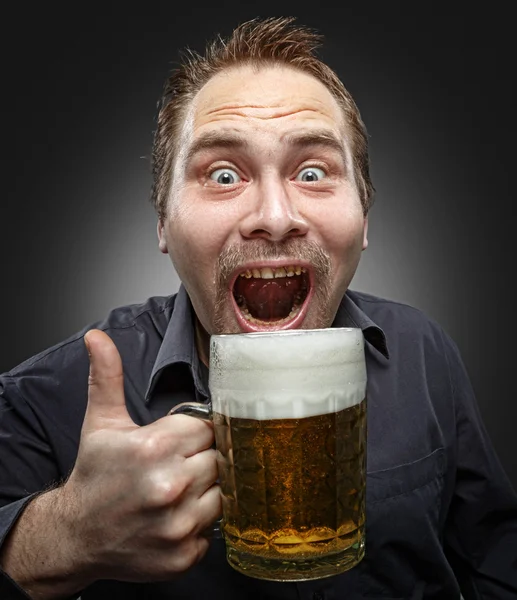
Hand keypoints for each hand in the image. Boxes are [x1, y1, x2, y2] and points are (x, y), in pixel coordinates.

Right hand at [62, 328, 220, 582]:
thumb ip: (108, 376)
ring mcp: (179, 525)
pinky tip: (175, 516)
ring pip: (223, 493)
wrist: (77, 535)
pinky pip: (215, 529)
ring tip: (176, 491)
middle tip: (175, 466)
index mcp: (155, 447)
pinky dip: (200, 523)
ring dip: (205, 491)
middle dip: (201, 459)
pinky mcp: (184, 555)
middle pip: (220, 459)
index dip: (195, 434)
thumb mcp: (102, 422)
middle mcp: (170, 486)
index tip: (179, 442)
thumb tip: (97, 338)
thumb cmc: (94, 475)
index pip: (209, 428)